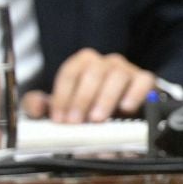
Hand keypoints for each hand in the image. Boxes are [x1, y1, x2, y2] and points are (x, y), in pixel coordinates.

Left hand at [23, 49, 153, 122]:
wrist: (122, 110)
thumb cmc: (87, 106)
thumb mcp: (60, 106)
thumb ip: (39, 105)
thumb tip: (37, 106)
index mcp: (82, 63)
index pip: (69, 73)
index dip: (62, 96)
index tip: (60, 119)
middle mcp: (104, 62)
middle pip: (92, 73)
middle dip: (82, 98)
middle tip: (77, 122)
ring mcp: (126, 69)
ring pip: (117, 75)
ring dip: (105, 98)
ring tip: (97, 119)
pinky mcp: (145, 80)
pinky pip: (143, 80)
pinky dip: (134, 93)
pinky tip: (126, 108)